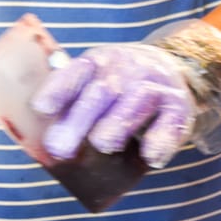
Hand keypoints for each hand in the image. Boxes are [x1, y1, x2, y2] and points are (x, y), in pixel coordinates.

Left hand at [31, 20, 220, 168]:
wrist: (170, 68)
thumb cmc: (115, 86)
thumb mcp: (92, 82)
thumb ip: (68, 103)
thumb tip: (42, 142)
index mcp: (98, 61)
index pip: (76, 72)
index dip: (59, 89)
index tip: (41, 109)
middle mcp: (127, 68)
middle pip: (102, 91)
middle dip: (80, 119)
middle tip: (60, 147)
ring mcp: (155, 84)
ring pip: (137, 100)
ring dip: (118, 123)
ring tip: (102, 145)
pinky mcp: (179, 106)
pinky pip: (171, 122)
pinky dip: (161, 140)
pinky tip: (150, 159)